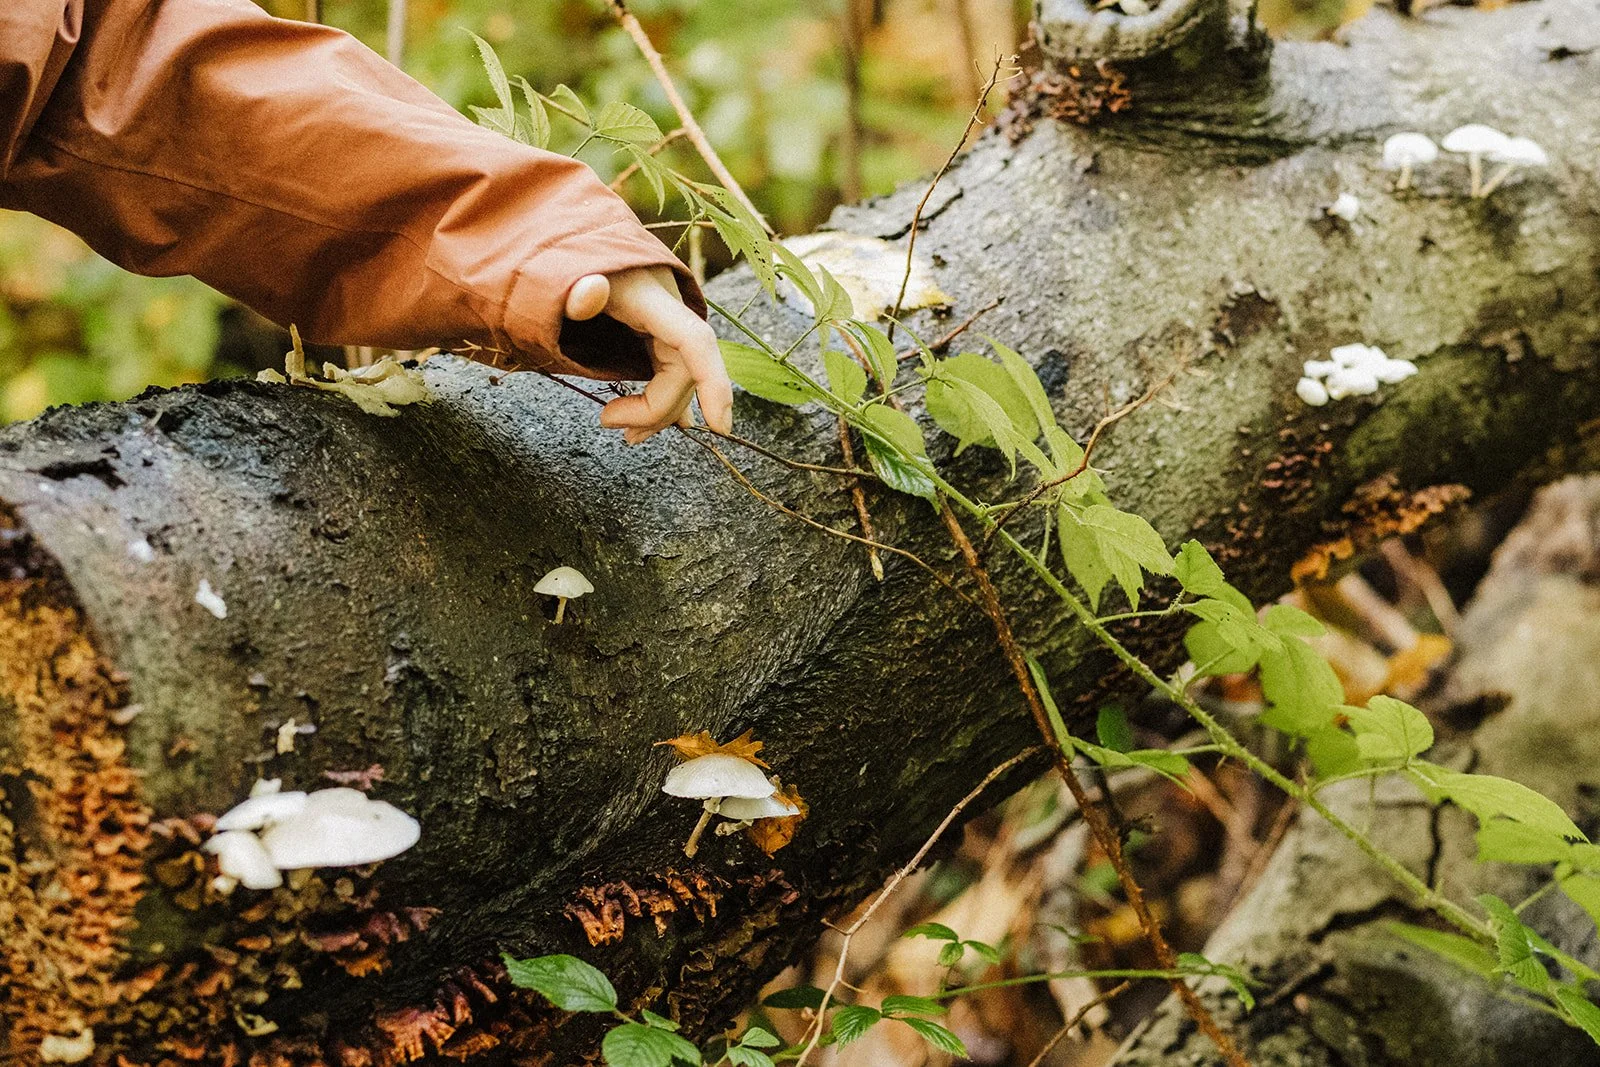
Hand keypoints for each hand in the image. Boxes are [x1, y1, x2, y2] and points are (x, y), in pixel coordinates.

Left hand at [564, 268, 733, 443]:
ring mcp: (665, 321)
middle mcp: (668, 309)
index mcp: (652, 297)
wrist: (569, 237)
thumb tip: (591, 290)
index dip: (713, 384)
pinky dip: (665, 396)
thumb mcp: (562, 274)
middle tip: (616, 428)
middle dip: (657, 409)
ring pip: (680, 375)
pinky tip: (670, 421)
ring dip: (660, 409)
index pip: (695, 342)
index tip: (720, 427)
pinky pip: (671, 369)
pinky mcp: (655, 329)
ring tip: (629, 432)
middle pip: (684, 371)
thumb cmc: (564, 258)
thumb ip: (574, 289)